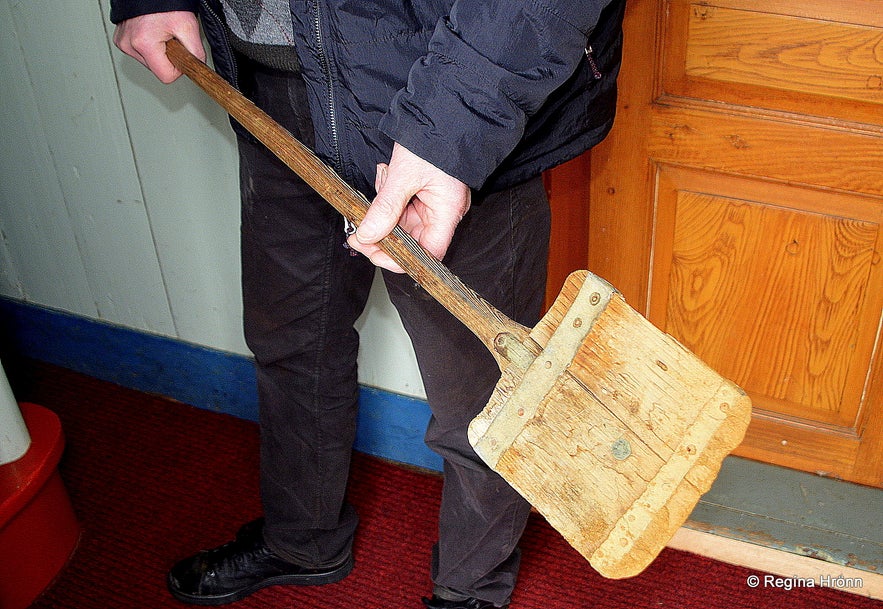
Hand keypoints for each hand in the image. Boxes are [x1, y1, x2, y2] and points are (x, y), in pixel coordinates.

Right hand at [113, 11, 204, 83]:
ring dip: (158, 51)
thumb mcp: (188, 27)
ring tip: (160, 32)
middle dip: (167, 57)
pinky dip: (150, 45)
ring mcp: (123, 42)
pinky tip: (152, 32)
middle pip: (157, 69)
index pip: (166, 77)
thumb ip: (196, 53)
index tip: (180, 55)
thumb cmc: (165, 1)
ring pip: (149, 62)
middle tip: (170, 37)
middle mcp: (128, 45)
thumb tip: (197, 67)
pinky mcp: (121, 39)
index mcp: (143, 44)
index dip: (177, 69)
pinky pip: (140, 52)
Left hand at [348, 143, 470, 272]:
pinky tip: (387, 176)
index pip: (429, 253)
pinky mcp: (426, 193)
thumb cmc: (433, 138)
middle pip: (413, 239)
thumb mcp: (404, 174)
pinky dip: (390, 197)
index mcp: (448, 211)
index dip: (402, 259)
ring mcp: (435, 202)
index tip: (374, 252)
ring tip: (383, 181)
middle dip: (384, 233)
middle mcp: (444, 211)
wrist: (444, 110)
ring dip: (385, 211)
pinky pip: (404, 205)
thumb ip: (385, 208)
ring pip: (404, 222)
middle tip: (359, 228)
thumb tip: (367, 236)